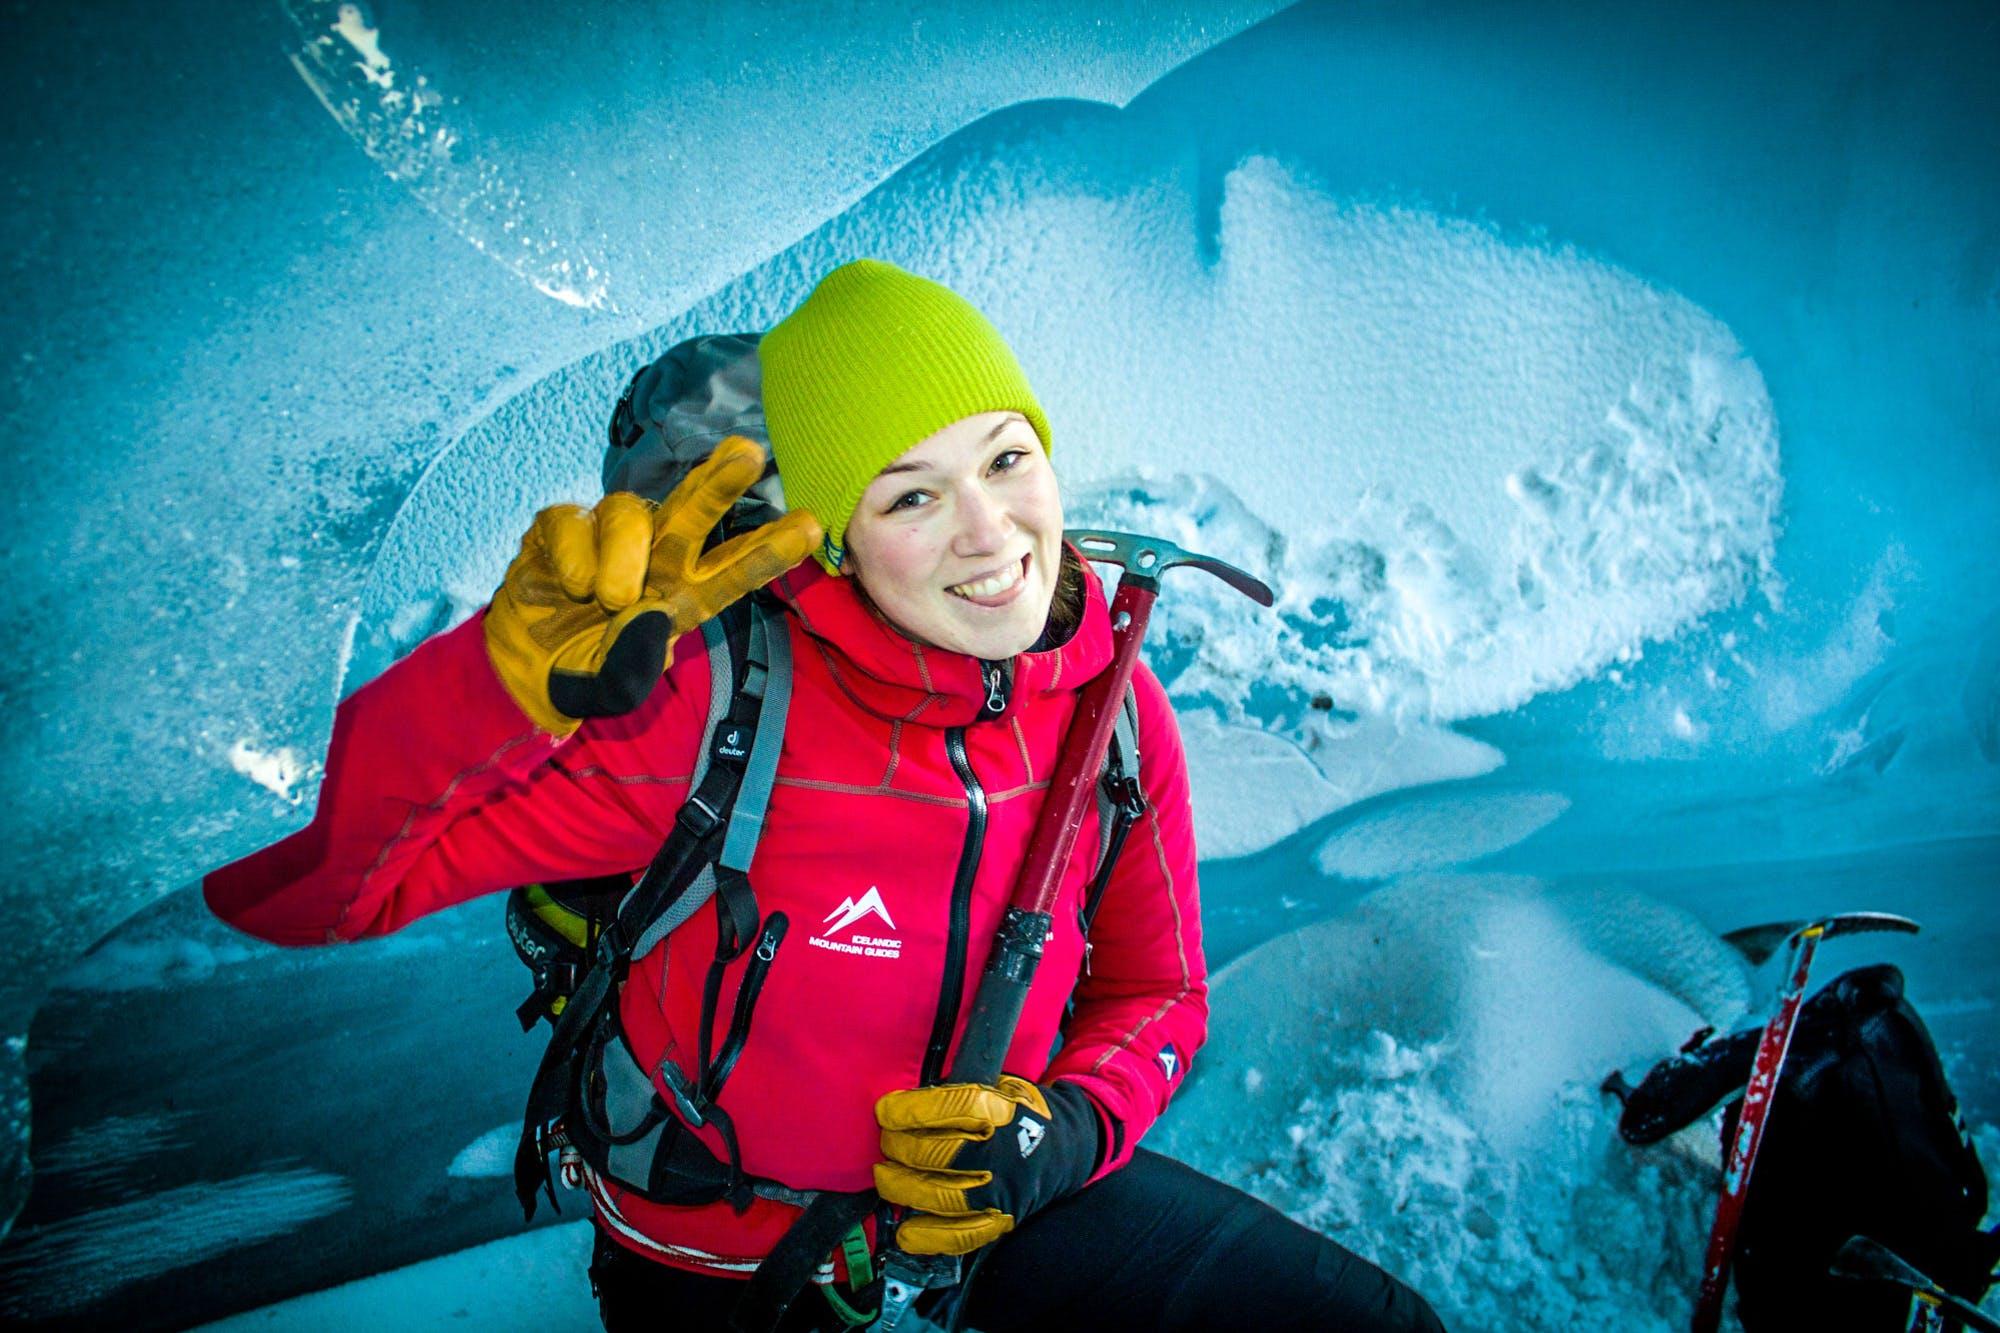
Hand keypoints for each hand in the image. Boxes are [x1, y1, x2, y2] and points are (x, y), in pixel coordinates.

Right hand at [484, 436, 821, 734]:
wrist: (522, 668)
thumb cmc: (584, 671)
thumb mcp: (611, 689)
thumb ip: (632, 666)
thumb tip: (649, 617)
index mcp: (684, 595)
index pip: (734, 570)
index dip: (770, 548)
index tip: (812, 527)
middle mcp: (656, 557)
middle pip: (693, 513)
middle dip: (720, 482)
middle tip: (748, 453)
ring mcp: (608, 537)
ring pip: (630, 514)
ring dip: (622, 555)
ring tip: (606, 598)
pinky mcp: (560, 527)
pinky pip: (572, 521)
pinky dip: (571, 556)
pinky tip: (568, 585)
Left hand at [873, 1076, 1101, 1255]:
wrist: (1065, 1149)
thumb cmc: (1019, 1114)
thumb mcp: (998, 1087)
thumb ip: (958, 1094)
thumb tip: (905, 1104)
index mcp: (1003, 1112)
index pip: (952, 1109)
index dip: (911, 1110)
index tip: (886, 1110)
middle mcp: (1004, 1154)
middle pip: (938, 1154)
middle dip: (900, 1147)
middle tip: (887, 1141)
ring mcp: (1002, 1192)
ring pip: (941, 1197)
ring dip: (903, 1187)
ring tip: (886, 1176)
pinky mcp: (1001, 1221)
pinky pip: (959, 1237)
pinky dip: (927, 1236)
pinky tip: (905, 1230)